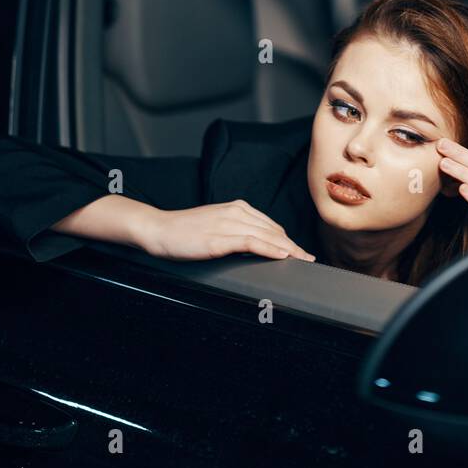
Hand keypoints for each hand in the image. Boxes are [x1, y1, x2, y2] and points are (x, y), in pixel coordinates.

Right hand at [142, 198, 315, 262]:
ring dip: (288, 249)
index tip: (301, 251)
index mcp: (237, 208)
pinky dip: (270, 248)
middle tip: (309, 258)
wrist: (159, 229)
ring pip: (267, 236)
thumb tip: (255, 244)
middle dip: (293, 245)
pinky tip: (282, 255)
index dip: (288, 239)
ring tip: (302, 260)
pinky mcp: (219, 239)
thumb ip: (235, 231)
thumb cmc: (184, 231)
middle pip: (273, 230)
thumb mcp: (215, 226)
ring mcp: (228, 224)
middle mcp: (236, 212)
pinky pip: (252, 242)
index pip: (270, 225)